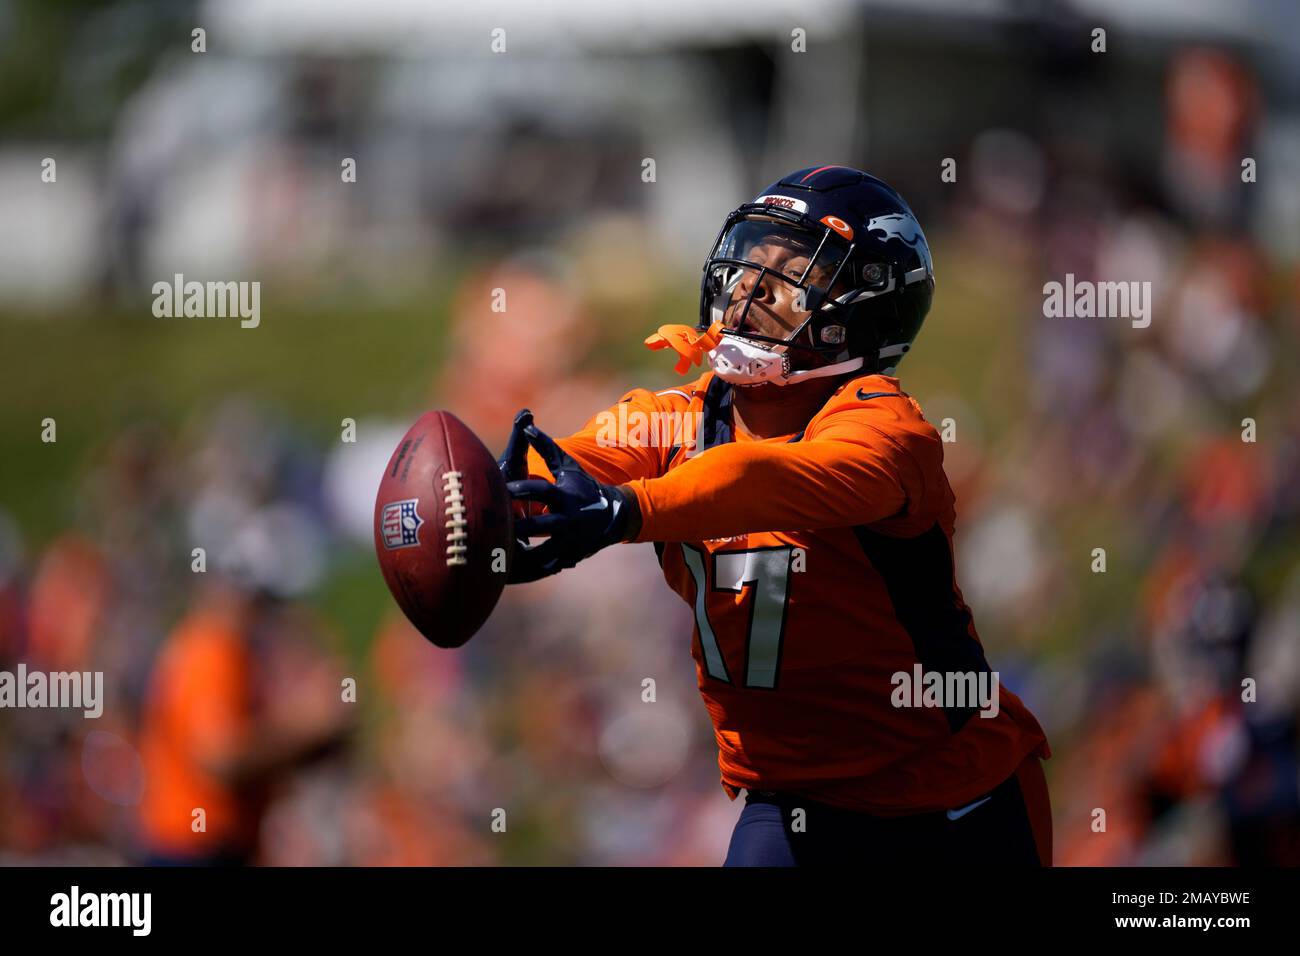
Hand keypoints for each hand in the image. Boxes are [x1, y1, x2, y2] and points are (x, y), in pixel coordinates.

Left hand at [505, 418, 634, 582]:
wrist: (613, 517)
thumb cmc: (584, 487)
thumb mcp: (568, 467)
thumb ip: (546, 447)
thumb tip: (526, 424)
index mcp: (566, 496)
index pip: (543, 491)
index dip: (523, 489)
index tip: (503, 489)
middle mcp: (570, 519)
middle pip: (543, 524)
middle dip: (522, 527)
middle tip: (497, 527)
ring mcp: (571, 540)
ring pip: (544, 551)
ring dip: (523, 555)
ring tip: (499, 555)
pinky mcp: (570, 556)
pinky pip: (547, 565)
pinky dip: (530, 570)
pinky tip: (510, 573)